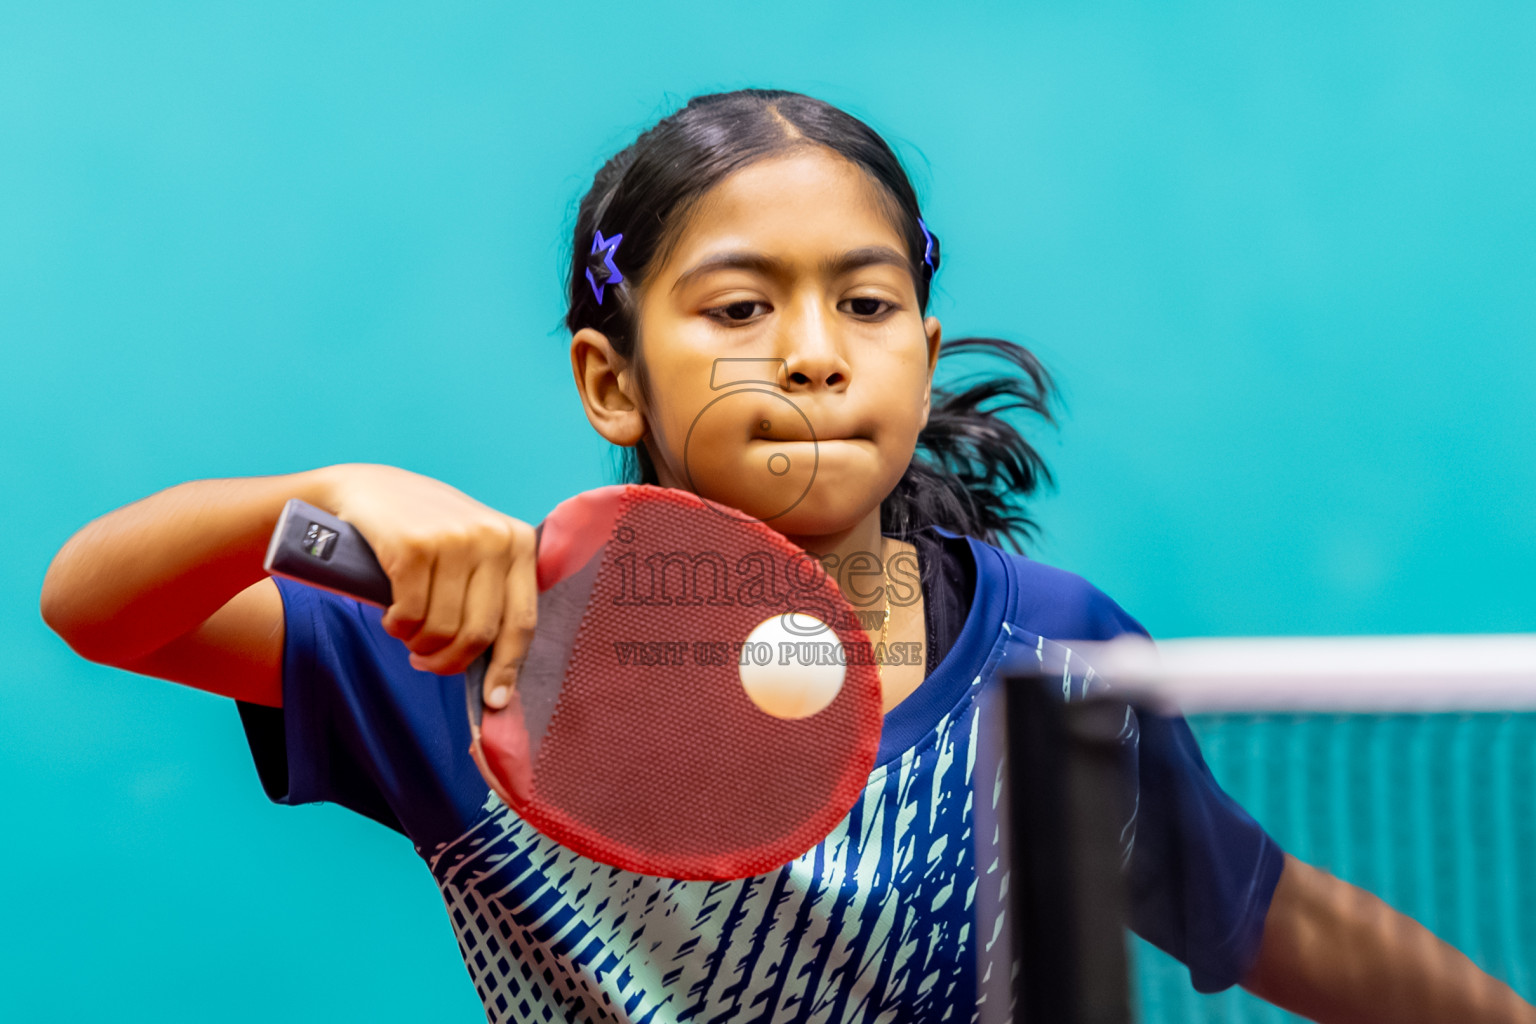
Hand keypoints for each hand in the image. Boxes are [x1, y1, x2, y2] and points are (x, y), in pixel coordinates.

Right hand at [322, 463, 534, 709]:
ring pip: (443, 629)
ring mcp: (454, 539)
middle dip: (450, 661)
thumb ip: (491, 591)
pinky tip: (392, 618)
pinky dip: (398, 628)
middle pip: (480, 633)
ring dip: (420, 645)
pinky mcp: (414, 546)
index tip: (494, 701)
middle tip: (426, 662)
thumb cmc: (424, 530)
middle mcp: (493, 538)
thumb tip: (499, 668)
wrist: (367, 491)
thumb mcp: (473, 548)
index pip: (522, 621)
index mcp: (518, 542)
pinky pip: (411, 615)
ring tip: (408, 636)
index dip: (507, 668)